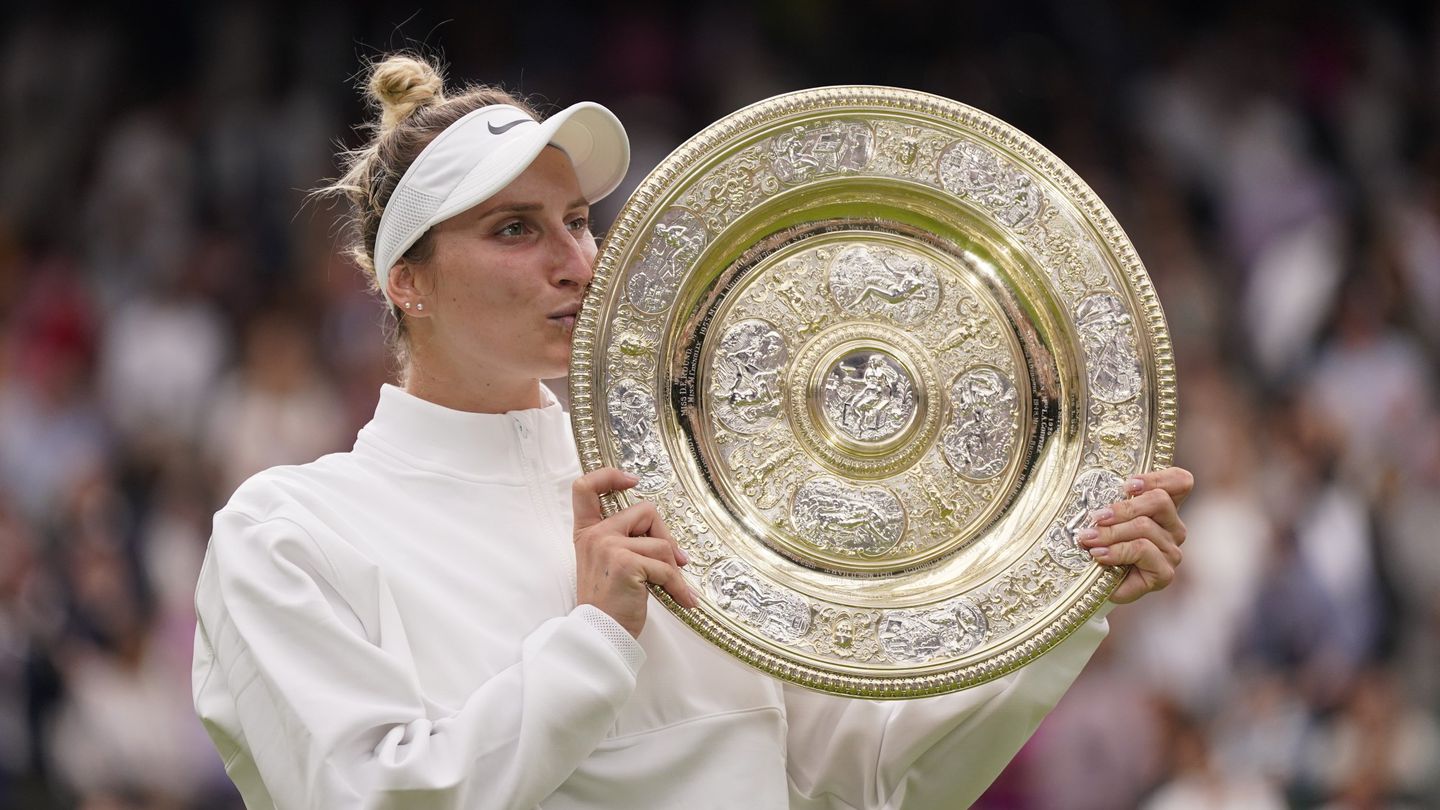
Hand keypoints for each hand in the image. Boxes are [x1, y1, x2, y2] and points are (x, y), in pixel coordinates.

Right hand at [572, 467, 697, 636]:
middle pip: (644, 511)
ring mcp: (608, 546)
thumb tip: (666, 539)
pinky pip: (666, 567)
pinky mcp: (626, 563)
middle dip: (665, 536)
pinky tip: (683, 600)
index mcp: (587, 533)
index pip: (585, 488)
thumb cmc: (609, 604)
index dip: (609, 476)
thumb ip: (625, 542)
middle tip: (675, 561)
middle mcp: (595, 535)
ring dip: (673, 568)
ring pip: (660, 543)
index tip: (631, 481)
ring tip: (674, 588)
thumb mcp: (609, 565)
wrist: (601, 636)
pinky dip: (679, 586)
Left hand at [1078, 467, 1194, 603]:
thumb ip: (1112, 502)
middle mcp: (1173, 528)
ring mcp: (1171, 551)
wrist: (1096, 585)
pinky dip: (1116, 551)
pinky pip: (1142, 550)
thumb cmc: (1101, 545)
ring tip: (1089, 539)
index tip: (1127, 486)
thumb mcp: (1105, 518)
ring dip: (1111, 532)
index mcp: (1164, 509)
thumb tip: (1097, 495)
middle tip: (1096, 517)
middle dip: (1123, 507)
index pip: (1180, 482)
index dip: (1157, 478)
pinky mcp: (1165, 573)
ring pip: (1144, 526)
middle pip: (1159, 501)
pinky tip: (1099, 554)